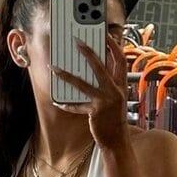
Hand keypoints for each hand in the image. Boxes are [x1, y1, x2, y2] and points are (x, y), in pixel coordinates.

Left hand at [50, 36, 128, 151]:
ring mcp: (106, 101)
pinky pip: (77, 105)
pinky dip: (66, 104)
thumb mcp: (116, 99)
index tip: (106, 35)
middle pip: (100, 67)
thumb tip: (93, 69)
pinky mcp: (96, 112)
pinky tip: (57, 102)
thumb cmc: (114, 118)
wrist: (118, 140)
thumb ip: (109, 84)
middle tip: (77, 41)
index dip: (114, 46)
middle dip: (89, 52)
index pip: (120, 61)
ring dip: (67, 75)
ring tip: (54, 68)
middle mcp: (115, 91)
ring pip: (83, 84)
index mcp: (121, 85)